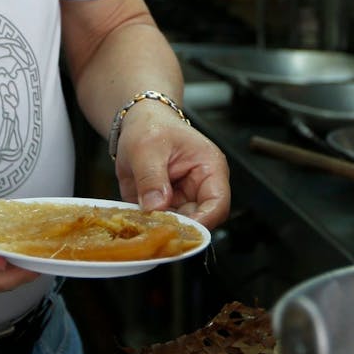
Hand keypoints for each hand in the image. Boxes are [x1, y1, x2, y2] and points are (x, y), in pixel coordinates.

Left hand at [113, 100, 230, 228]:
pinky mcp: (165, 207)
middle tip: (153, 228)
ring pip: (178, 227)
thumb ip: (151, 178)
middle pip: (200, 221)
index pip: (218, 205)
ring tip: (140, 221)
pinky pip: (160, 224)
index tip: (178, 229)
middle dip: (177, 228)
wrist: (137, 124)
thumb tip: (156, 206)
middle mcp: (200, 188)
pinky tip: (135, 219)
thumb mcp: (146, 148)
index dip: (202, 221)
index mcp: (210, 169)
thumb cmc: (151, 127)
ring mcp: (182, 200)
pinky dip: (148, 226)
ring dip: (160, 228)